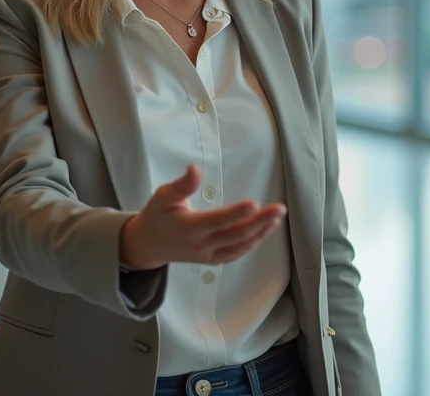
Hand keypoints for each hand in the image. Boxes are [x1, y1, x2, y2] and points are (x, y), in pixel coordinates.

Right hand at [120, 164, 286, 270]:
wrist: (150, 245)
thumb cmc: (158, 215)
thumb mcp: (163, 196)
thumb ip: (181, 185)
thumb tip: (195, 168)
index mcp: (189, 227)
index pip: (216, 220)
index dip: (236, 213)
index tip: (254, 203)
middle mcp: (201, 245)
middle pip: (235, 235)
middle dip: (260, 222)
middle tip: (279, 209)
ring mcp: (208, 255)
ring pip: (239, 246)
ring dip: (261, 233)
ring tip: (277, 217)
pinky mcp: (213, 260)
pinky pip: (236, 254)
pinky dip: (252, 243)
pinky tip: (265, 230)